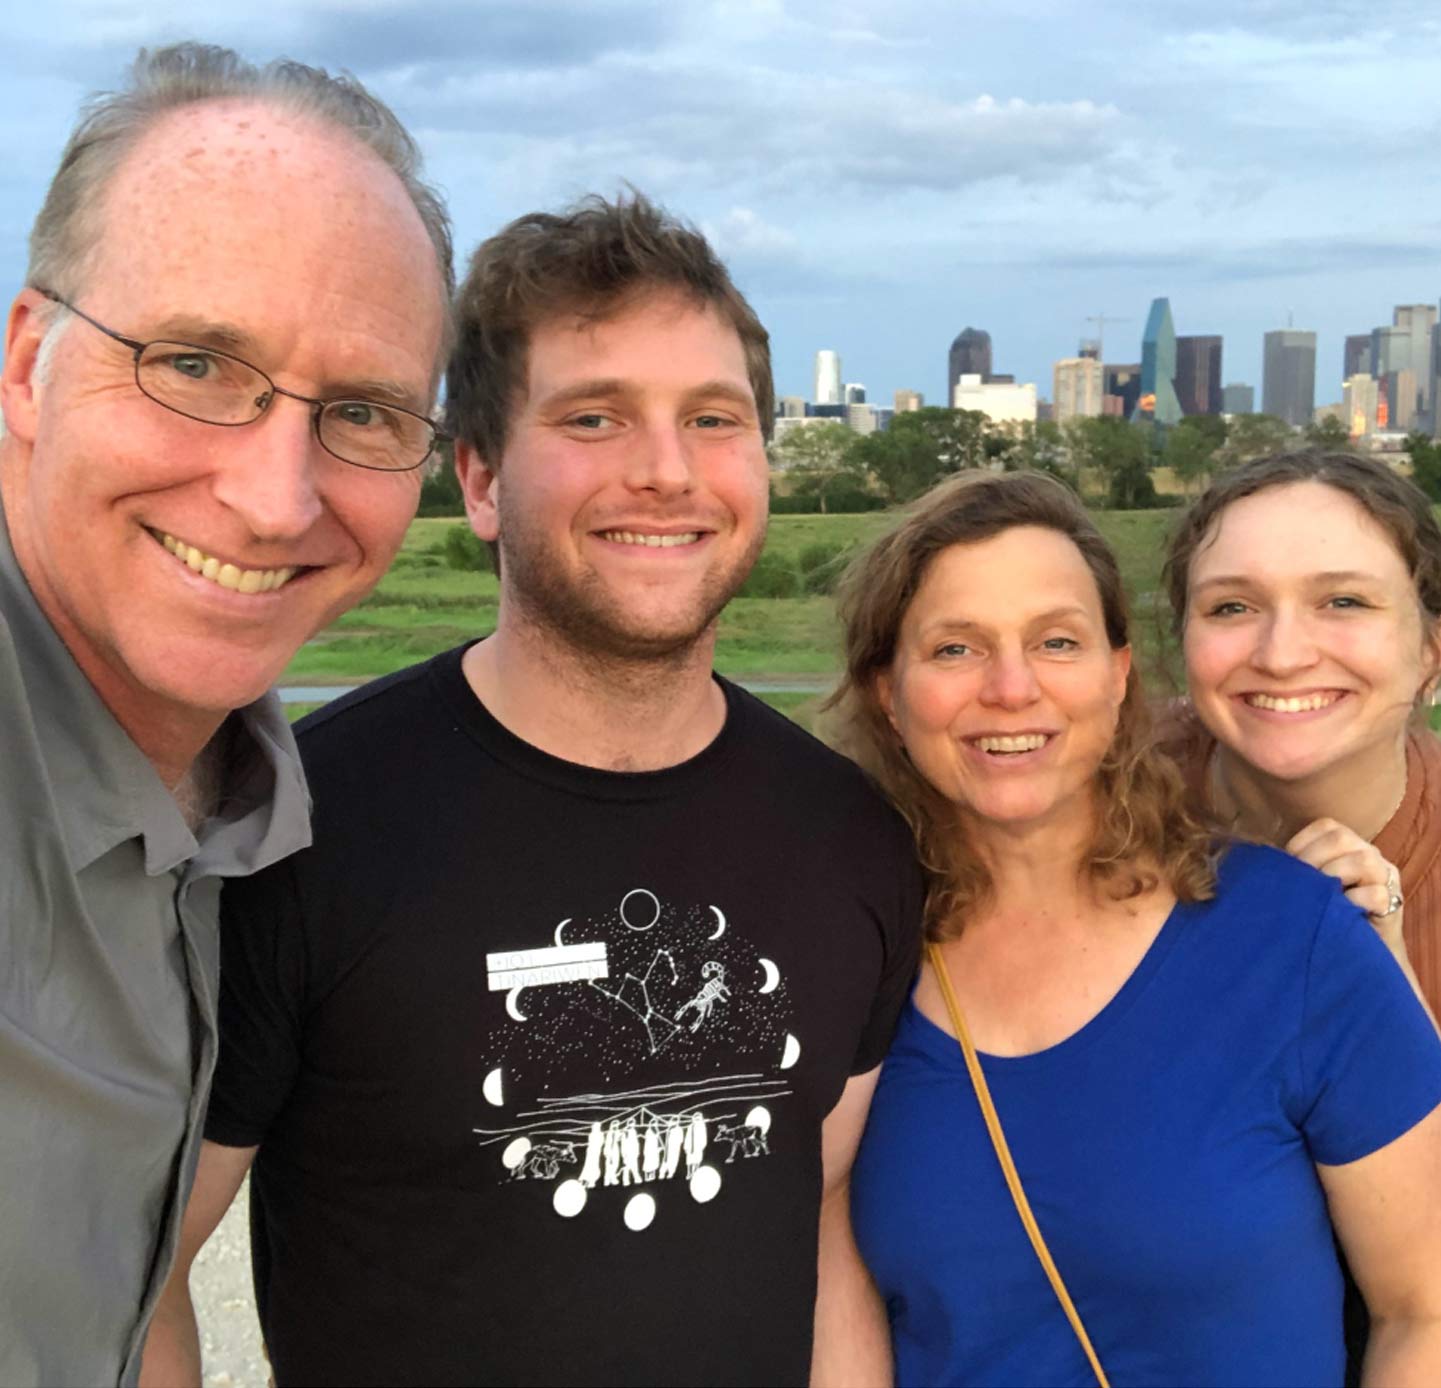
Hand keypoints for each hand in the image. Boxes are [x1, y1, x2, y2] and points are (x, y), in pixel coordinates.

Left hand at [1286, 818, 1404, 950]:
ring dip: (1334, 876)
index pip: (1326, 826)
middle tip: (1301, 883)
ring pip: (1364, 860)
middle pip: (1342, 838)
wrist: (1357, 949)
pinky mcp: (1393, 902)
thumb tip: (1264, 858)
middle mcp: (1368, 853)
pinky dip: (1354, 901)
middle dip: (1313, 858)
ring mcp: (1385, 876)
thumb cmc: (1327, 910)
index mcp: (1347, 843)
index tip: (1287, 866)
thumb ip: (1295, 866)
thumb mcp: (1309, 882)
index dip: (1301, 843)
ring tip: (1321, 896)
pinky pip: (1376, 894)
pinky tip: (1341, 910)